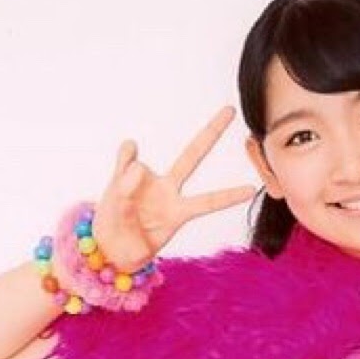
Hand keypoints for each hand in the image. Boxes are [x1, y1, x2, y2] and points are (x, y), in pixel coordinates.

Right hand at [91, 105, 257, 272]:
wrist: (107, 248)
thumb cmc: (128, 249)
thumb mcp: (135, 246)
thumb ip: (133, 210)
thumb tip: (136, 167)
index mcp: (178, 213)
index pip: (209, 202)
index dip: (229, 196)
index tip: (252, 189)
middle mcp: (167, 191)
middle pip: (192, 156)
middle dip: (211, 132)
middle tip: (230, 109)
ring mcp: (145, 180)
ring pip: (139, 166)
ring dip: (127, 183)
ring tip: (120, 206)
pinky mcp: (122, 173)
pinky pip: (125, 156)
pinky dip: (123, 157)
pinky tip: (120, 169)